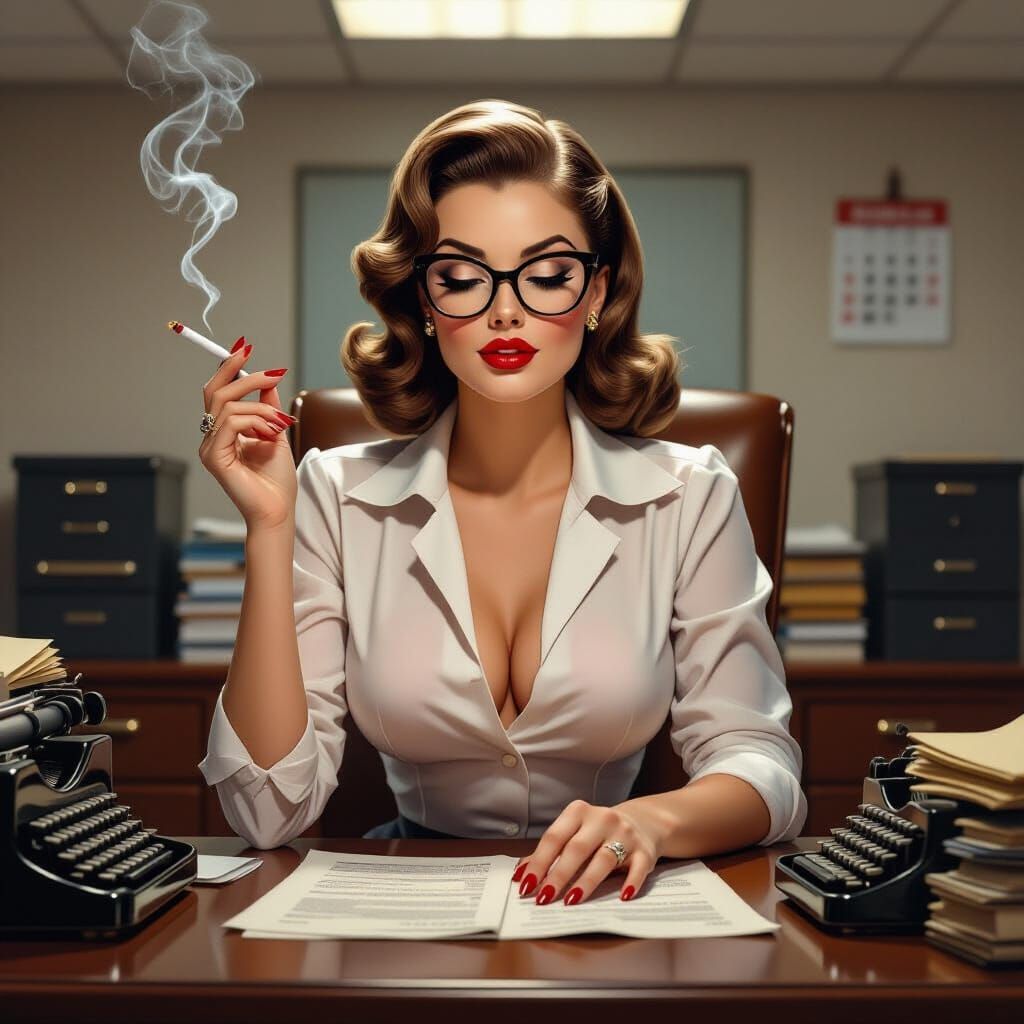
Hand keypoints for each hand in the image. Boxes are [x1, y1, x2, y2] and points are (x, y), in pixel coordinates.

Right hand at [198, 337, 297, 530]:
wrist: (278, 510)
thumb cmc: (277, 481)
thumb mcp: (276, 434)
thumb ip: (268, 408)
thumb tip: (269, 380)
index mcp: (225, 432)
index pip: (218, 392)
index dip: (228, 367)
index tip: (244, 347)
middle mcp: (212, 437)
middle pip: (215, 392)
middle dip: (242, 374)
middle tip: (272, 372)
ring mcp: (210, 447)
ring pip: (227, 405)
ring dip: (261, 408)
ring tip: (280, 424)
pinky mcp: (214, 457)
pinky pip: (231, 423)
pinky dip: (255, 421)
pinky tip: (271, 434)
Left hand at [511, 798, 670, 904]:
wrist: (643, 821)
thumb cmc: (598, 832)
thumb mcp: (574, 832)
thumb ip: (549, 852)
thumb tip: (520, 875)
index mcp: (578, 812)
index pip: (554, 837)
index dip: (539, 862)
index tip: (526, 885)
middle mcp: (602, 819)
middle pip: (577, 848)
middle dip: (559, 874)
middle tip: (544, 898)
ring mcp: (625, 834)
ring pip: (604, 859)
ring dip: (587, 881)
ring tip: (571, 901)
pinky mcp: (644, 851)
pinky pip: (638, 868)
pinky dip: (631, 882)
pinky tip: (622, 897)